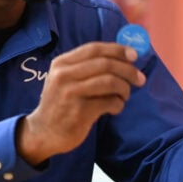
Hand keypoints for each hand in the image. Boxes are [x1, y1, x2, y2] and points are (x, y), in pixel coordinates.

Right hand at [17, 42, 145, 164]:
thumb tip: (122, 57)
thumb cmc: (60, 103)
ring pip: (110, 82)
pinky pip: (109, 102)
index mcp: (61, 63)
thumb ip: (86, 67)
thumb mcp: (64, 79)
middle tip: (139, 79)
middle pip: (105, 64)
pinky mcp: (80, 112)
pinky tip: (115, 108)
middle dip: (128, 70)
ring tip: (124, 96)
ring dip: (124, 88)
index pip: (94, 49)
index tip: (134, 56)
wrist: (43, 132)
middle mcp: (64, 75)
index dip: (117, 50)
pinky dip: (118, 104)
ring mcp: (71, 93)